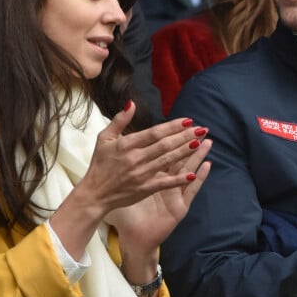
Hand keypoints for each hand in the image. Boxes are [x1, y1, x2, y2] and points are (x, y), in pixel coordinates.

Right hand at [50, 102, 210, 260]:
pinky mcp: (144, 189)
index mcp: (126, 144)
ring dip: (185, 152)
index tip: (188, 120)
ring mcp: (140, 174)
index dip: (172, 126)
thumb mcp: (104, 138)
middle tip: (202, 129)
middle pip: (165, 145)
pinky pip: (164, 183)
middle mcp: (135, 158)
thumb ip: (119, 120)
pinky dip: (178, 179)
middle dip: (185, 136)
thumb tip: (131, 103)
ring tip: (200, 143)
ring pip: (167, 161)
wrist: (94, 194)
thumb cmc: (99, 164)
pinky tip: (193, 174)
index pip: (154, 133)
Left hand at [107, 131, 210, 269]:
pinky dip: (199, 178)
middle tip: (201, 127)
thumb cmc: (129, 215)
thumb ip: (124, 169)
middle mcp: (167, 184)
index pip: (164, 153)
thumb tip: (120, 145)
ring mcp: (175, 195)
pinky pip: (191, 190)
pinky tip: (207, 166)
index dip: (172, 138)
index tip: (181, 123)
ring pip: (189, 171)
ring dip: (199, 156)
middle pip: (180, 158)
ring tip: (208, 142)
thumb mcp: (124, 189)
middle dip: (189, 142)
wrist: (133, 238)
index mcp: (153, 176)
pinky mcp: (179, 206)